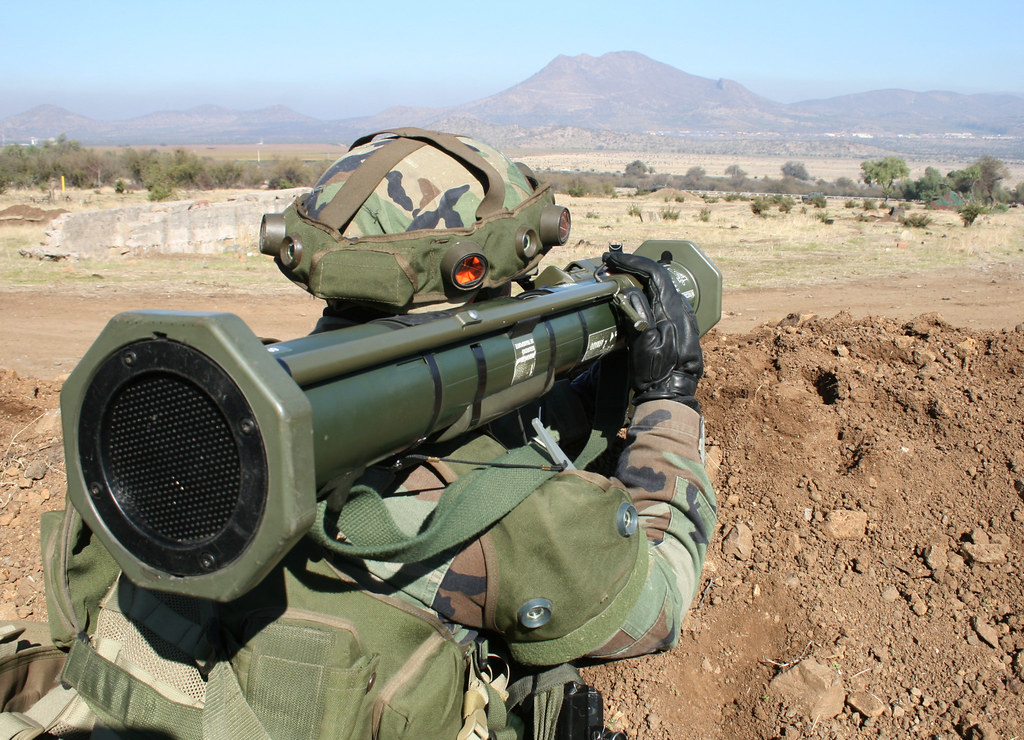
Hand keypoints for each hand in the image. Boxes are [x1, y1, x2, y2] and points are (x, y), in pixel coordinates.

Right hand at [603, 251, 702, 411]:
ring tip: (618, 278)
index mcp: (674, 310)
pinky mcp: (681, 327)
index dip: (632, 262)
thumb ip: (638, 312)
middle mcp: (683, 310)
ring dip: (640, 280)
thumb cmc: (656, 373)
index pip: (655, 273)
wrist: (672, 396)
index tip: (612, 259)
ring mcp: (684, 318)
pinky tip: (634, 296)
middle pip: (659, 278)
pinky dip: (647, 293)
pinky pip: (663, 301)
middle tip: (611, 266)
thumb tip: (629, 289)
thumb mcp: (643, 343)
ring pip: (661, 289)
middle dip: (634, 268)